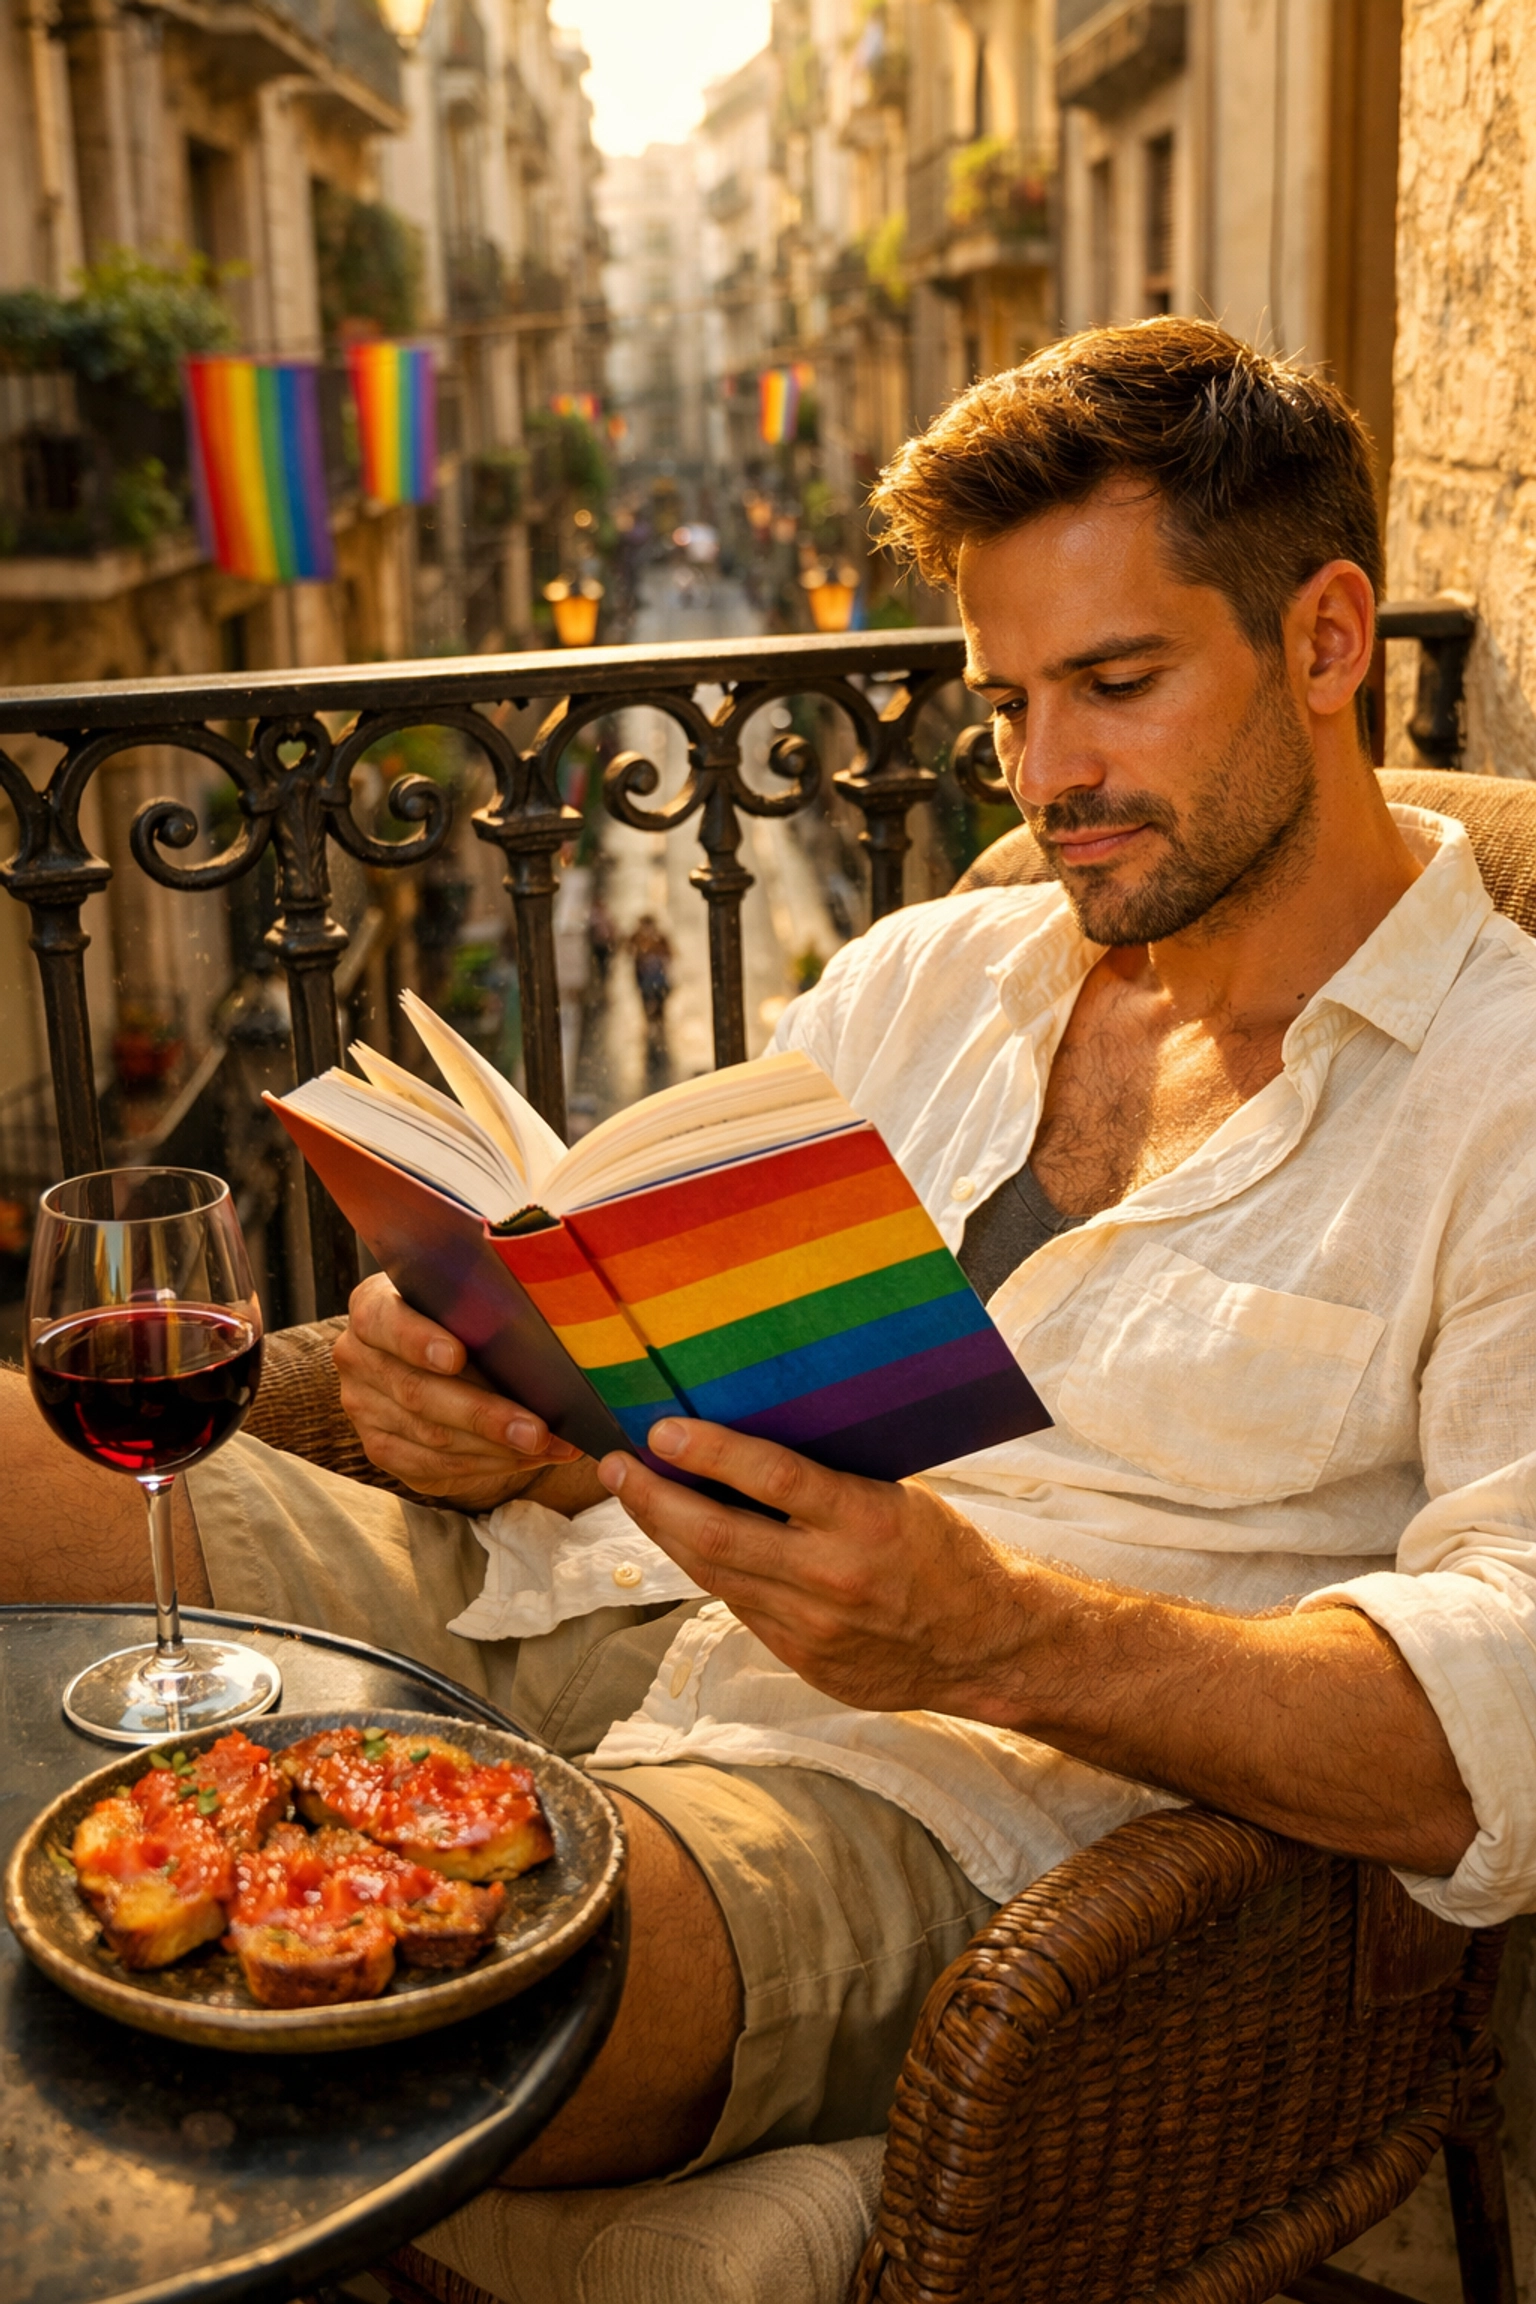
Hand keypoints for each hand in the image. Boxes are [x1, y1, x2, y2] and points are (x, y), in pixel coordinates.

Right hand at [334, 1273, 585, 1512]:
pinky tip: (527, 1459)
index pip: (382, 1320)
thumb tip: (549, 1341)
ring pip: (430, 1436)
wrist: (439, 1360)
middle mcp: (358, 1357)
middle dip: (483, 1415)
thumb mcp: (469, 1303)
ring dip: (496, 1447)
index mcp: (373, 1307)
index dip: (417, 1340)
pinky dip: (488, 1465)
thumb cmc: (464, 1320)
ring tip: (549, 1446)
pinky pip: (434, 1466)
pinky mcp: (381, 1448)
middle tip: (536, 1430)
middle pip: (416, 1391)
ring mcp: (364, 1408)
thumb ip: (488, 1311)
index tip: (455, 1356)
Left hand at [596, 1417, 1029, 1718]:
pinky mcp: (804, 1661)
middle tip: (617, 1467)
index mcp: (867, 1520)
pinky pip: (742, 1608)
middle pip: (719, 1536)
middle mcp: (834, 1578)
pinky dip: (710, 1572)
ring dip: (666, 1535)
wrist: (985, 1645)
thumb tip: (747, 1444)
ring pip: (717, 1576)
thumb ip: (827, 1481)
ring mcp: (815, 1629)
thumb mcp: (898, 1495)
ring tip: (634, 1497)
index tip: (661, 1431)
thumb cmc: (945, 1552)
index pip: (772, 1479)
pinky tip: (686, 1544)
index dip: (709, 1453)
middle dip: (655, 1499)